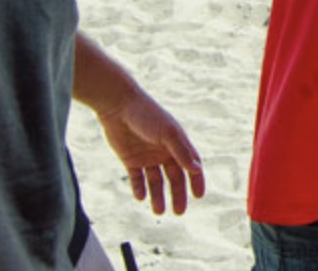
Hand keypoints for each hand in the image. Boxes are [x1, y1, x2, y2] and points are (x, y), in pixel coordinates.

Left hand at [94, 88, 205, 214]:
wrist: (118, 104)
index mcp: (176, 143)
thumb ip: (182, 151)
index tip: (199, 196)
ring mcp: (147, 156)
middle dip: (177, 195)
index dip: (196, 180)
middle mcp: (163, 151)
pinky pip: (137, 178)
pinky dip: (140, 188)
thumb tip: (197, 169)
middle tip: (178, 212)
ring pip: (155, 182)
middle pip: (174, 178)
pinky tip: (141, 197)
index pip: (191, 166)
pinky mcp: (130, 159)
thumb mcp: (167, 133)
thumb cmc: (147, 114)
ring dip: (157, 196)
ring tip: (158, 210)